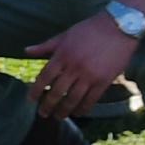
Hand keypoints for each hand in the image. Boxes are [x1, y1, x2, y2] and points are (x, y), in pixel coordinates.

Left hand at [24, 9, 140, 122]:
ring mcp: (89, 75)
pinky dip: (83, 108)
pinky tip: (78, 113)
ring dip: (64, 111)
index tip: (31, 100)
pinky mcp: (104, 81)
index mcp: (62, 55)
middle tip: (43, 114)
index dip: (36, 90)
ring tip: (58, 117)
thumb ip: (46, 46)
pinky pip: (91, 99)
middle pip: (57, 91)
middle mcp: (74, 67)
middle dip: (48, 105)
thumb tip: (26, 51)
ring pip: (73, 99)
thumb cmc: (89, 30)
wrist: (118, 27)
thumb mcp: (65, 35)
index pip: (45, 77)